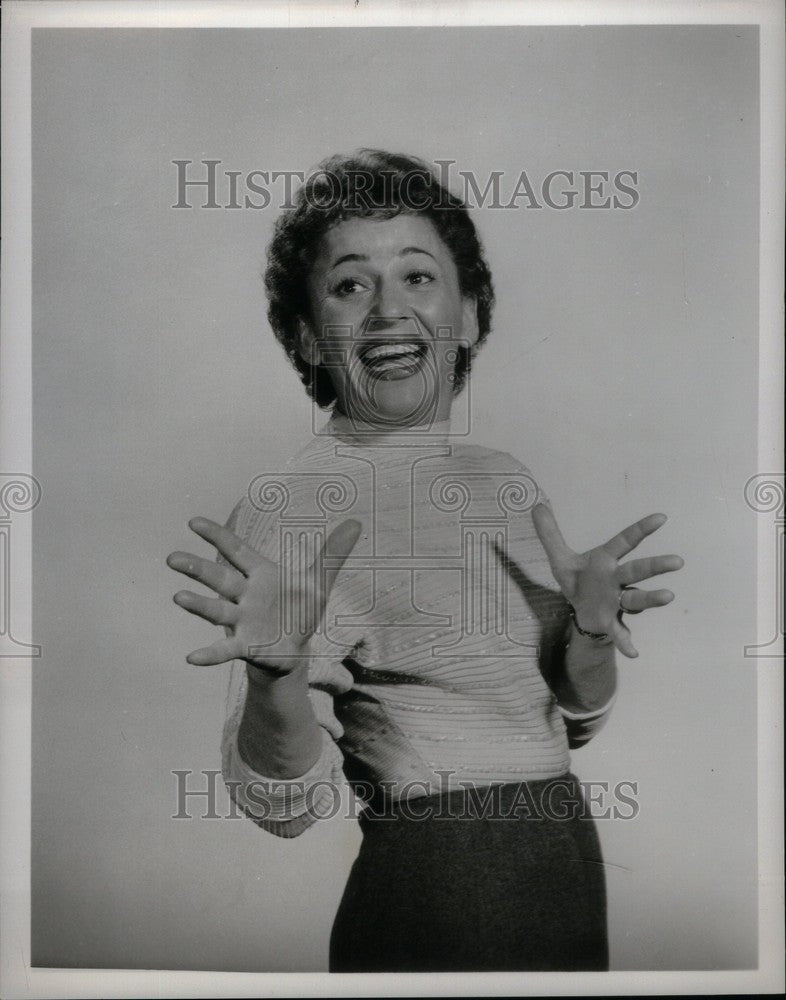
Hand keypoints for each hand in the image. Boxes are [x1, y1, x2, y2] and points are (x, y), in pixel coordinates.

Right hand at [167, 516, 361, 671]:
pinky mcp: (245, 646)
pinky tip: (191, 658)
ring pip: (217, 611)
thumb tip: (356, 523)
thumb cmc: (299, 609)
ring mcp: (242, 621)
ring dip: (198, 605)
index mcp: (260, 574)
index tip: (193, 522)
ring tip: (178, 598)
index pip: (236, 551)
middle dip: (197, 568)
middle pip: (219, 579)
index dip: (217, 536)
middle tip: (172, 558)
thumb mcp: (319, 582)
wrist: (295, 649)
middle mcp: (245, 595)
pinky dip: (209, 654)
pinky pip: (224, 650)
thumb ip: (333, 554)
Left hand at [531, 505, 683, 658]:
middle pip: (637, 570)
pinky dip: (626, 642)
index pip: (625, 541)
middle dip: (656, 566)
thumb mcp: (560, 558)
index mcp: (605, 560)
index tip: (661, 518)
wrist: (580, 611)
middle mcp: (617, 579)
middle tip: (677, 561)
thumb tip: (537, 505)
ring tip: (668, 596)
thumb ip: (549, 533)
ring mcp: (617, 601)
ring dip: (651, 598)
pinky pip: (621, 632)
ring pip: (636, 599)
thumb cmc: (579, 580)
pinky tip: (633, 653)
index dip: (642, 529)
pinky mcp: (611, 622)